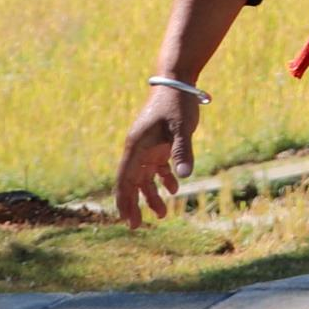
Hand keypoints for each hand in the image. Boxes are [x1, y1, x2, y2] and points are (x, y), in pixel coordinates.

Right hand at [114, 89, 198, 226]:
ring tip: (162, 214)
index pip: (124, 180)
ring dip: (151, 195)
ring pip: (145, 178)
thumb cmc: (177, 103)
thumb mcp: (181, 127)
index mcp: (136, 147)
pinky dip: (164, 179)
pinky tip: (175, 189)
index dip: (124, 201)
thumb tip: (185, 177)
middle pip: (131, 183)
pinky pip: (157, 167)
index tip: (126, 219)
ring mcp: (148, 147)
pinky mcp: (159, 144)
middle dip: (133, 205)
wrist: (178, 81)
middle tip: (137, 226)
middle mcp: (138, 149)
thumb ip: (182, 151)